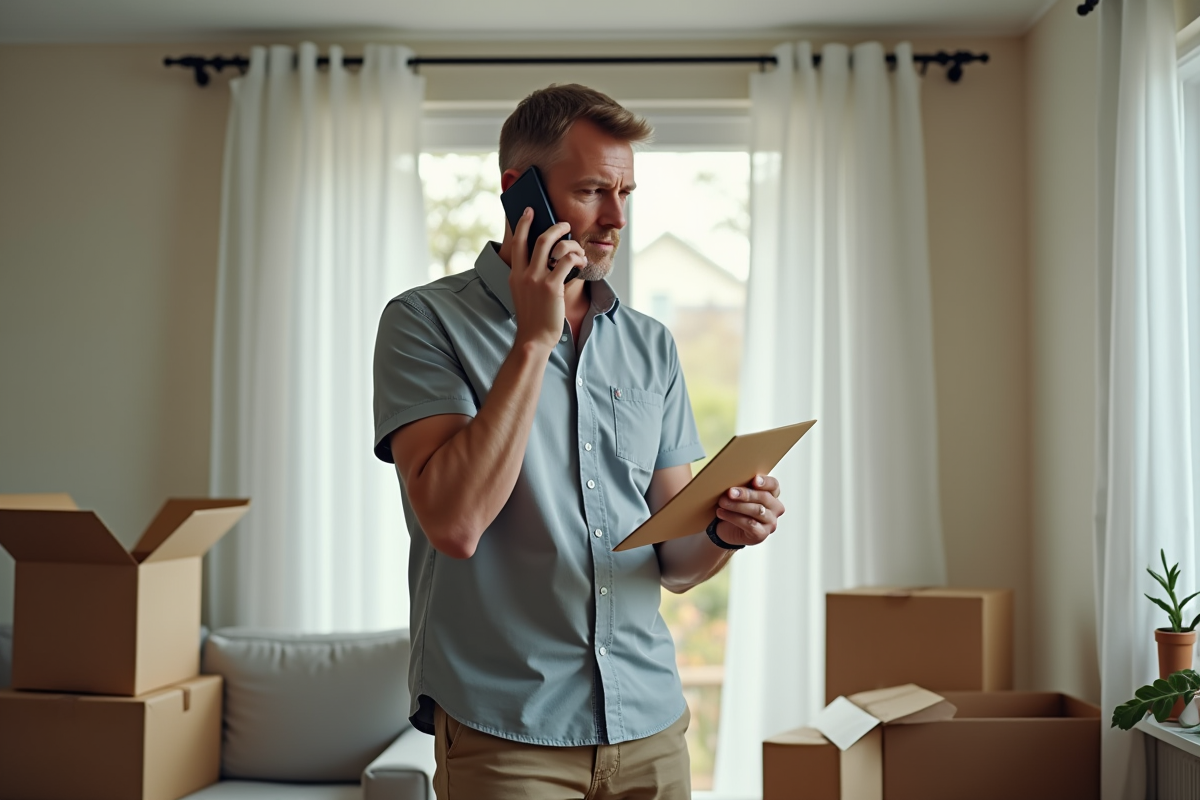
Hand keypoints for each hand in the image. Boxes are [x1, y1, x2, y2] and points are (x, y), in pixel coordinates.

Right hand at [509, 208, 586, 351]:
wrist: (534, 338)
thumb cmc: (533, 317)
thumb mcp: (523, 293)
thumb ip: (529, 276)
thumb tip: (548, 258)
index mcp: (515, 274)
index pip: (517, 243)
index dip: (523, 224)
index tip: (529, 212)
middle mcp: (524, 274)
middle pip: (539, 239)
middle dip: (554, 227)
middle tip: (564, 223)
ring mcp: (537, 279)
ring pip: (554, 246)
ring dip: (570, 241)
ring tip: (578, 246)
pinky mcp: (551, 287)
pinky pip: (567, 261)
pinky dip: (577, 258)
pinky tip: (581, 262)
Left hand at [712, 475, 784, 547]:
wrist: (727, 528)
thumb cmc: (736, 507)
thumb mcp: (740, 494)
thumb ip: (742, 487)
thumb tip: (731, 482)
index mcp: (772, 493)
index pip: (773, 484)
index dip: (765, 482)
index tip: (754, 480)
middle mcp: (775, 508)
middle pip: (764, 497)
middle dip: (746, 494)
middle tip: (730, 492)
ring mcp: (771, 522)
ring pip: (756, 511)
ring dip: (737, 506)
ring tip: (722, 502)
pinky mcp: (762, 534)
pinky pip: (749, 524)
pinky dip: (733, 518)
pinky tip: (721, 513)